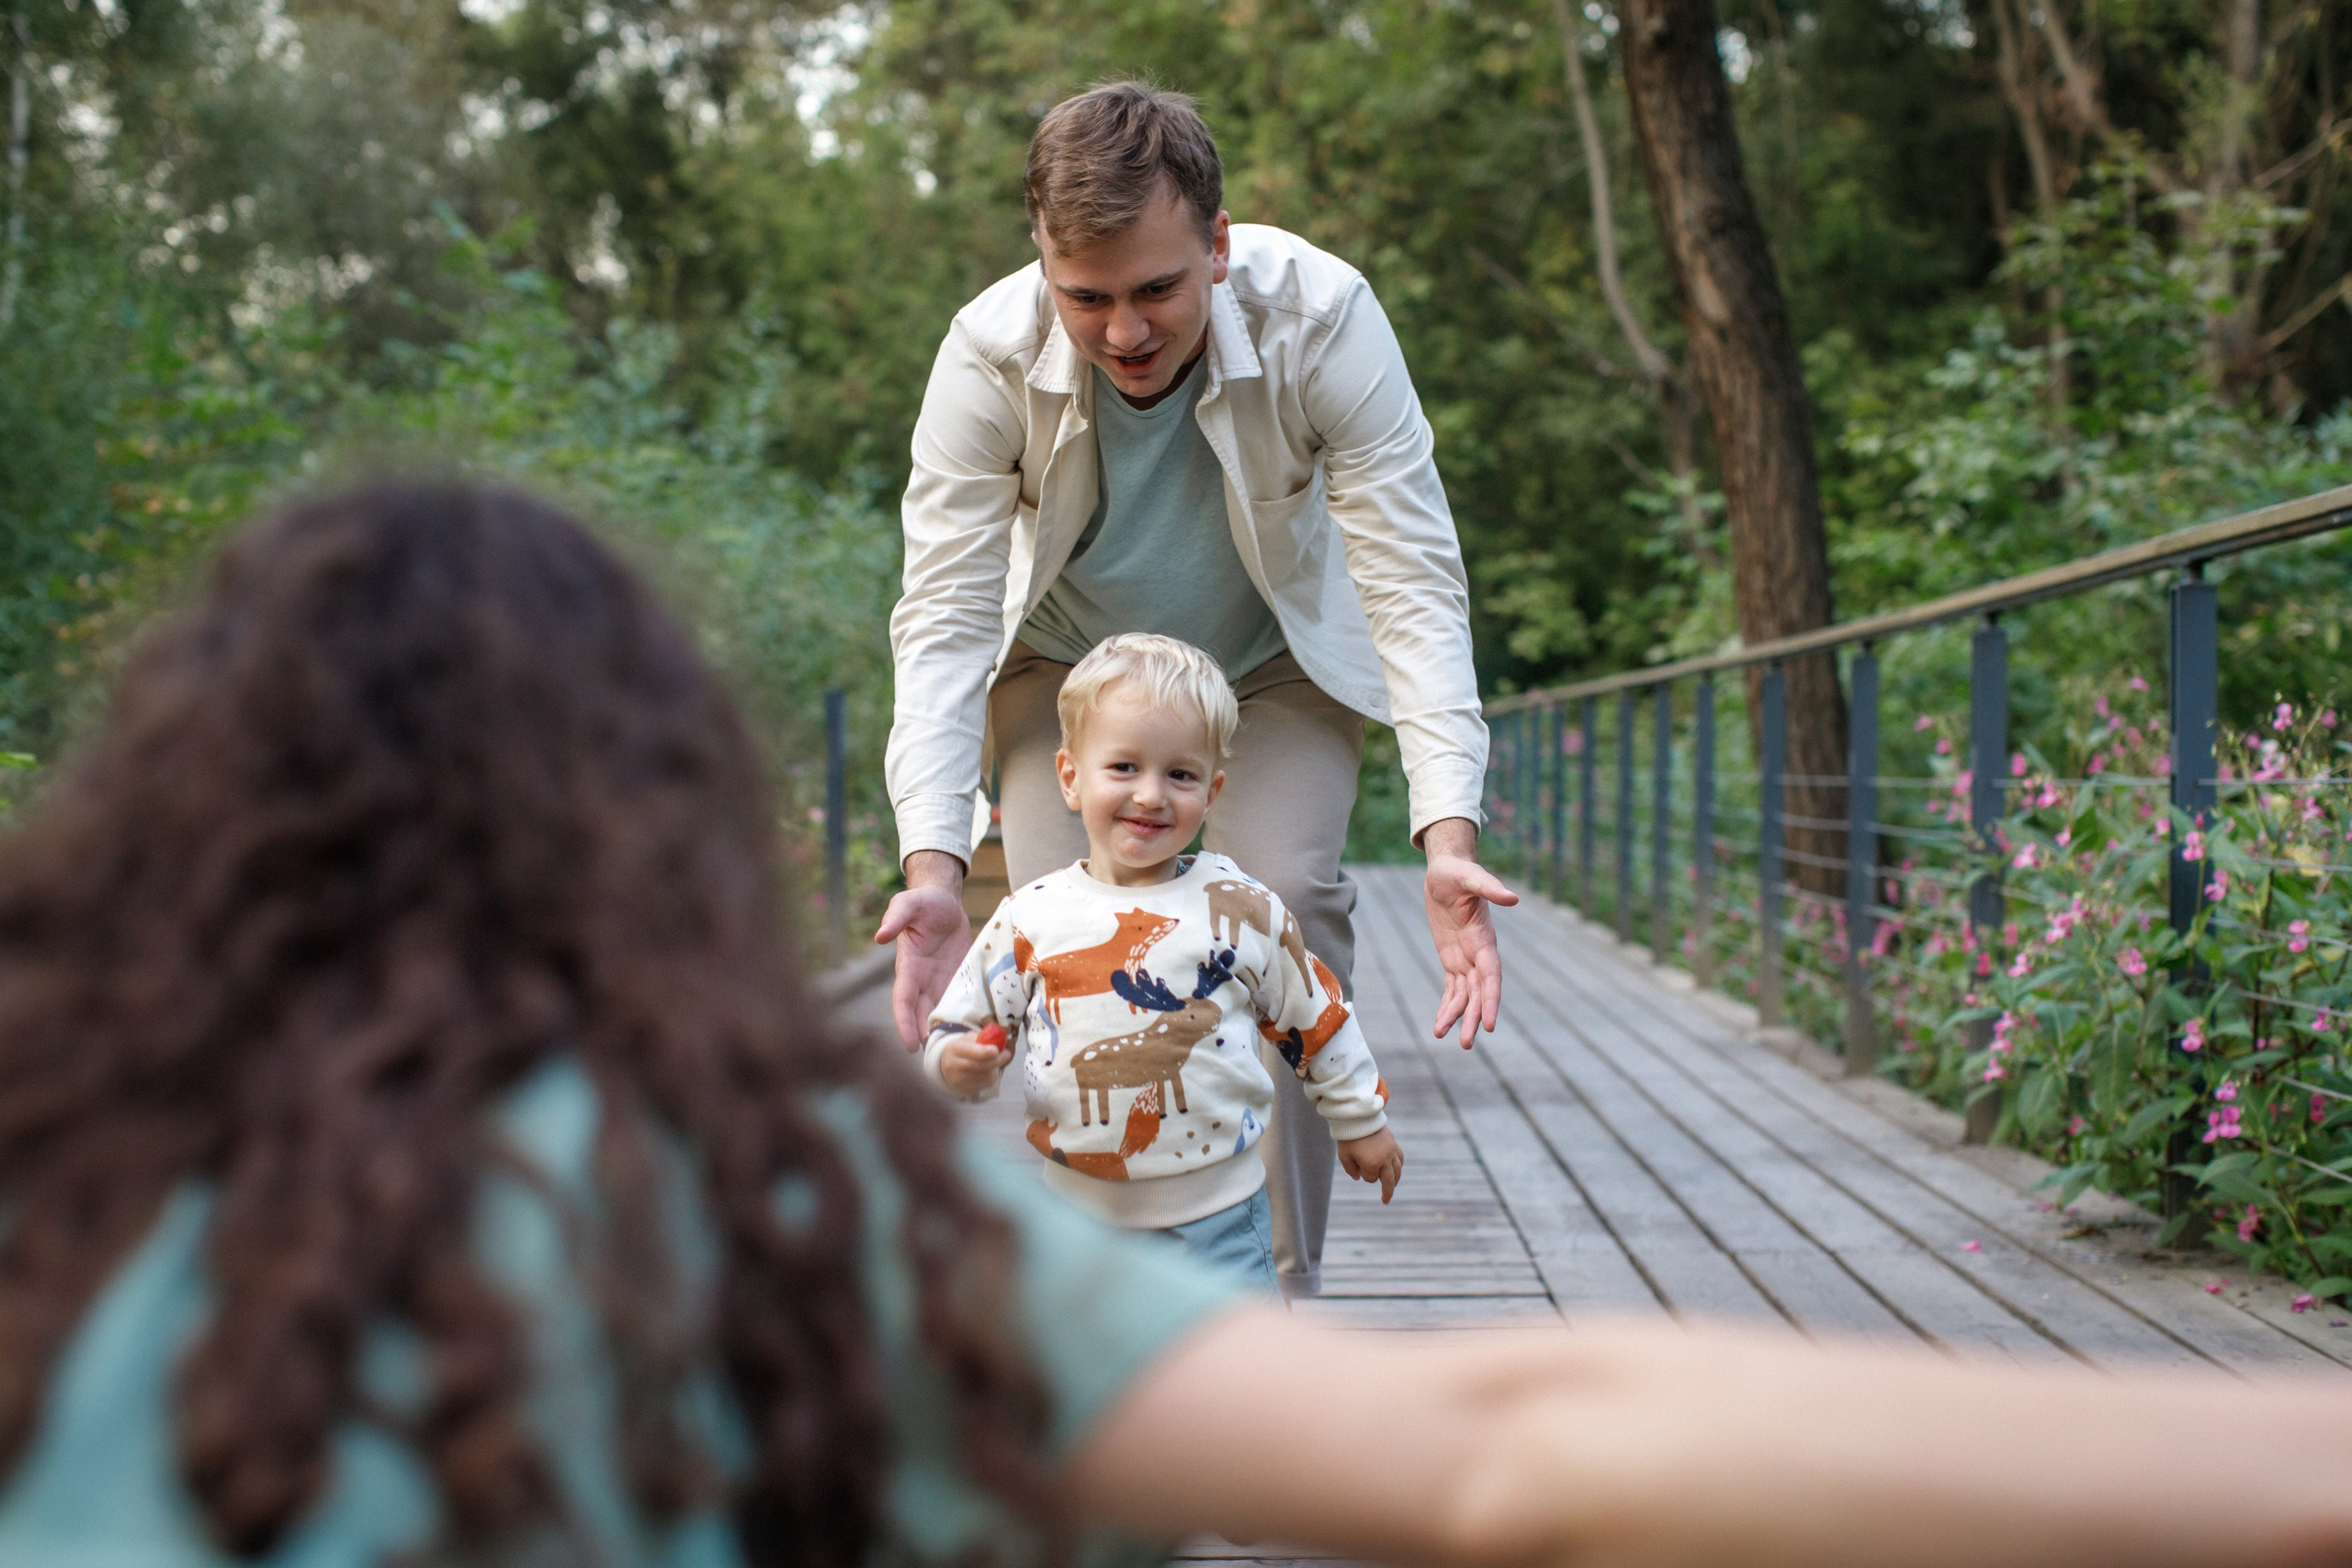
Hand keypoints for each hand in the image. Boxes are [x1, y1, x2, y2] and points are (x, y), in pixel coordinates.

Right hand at [873, 850, 972, 1048]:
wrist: (945, 901)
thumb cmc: (923, 901)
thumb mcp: (908, 903)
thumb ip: (896, 918)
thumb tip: (880, 936)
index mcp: (908, 968)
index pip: (902, 1002)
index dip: (904, 1023)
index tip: (909, 1045)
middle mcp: (923, 982)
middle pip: (923, 1017)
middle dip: (930, 1039)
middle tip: (942, 1064)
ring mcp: (942, 983)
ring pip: (943, 1015)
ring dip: (950, 1034)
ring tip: (964, 1057)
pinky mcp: (960, 980)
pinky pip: (962, 1003)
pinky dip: (968, 1019)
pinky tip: (982, 1035)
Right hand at [937, 1024, 1012, 1096]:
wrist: (948, 1065)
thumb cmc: (963, 1048)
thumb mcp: (969, 1038)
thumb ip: (983, 1038)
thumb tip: (1000, 1041)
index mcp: (954, 1049)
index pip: (970, 1052)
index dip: (985, 1052)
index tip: (997, 1050)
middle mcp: (953, 1066)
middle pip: (979, 1066)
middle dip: (996, 1060)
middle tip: (1007, 1054)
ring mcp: (958, 1080)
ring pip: (985, 1076)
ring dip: (995, 1068)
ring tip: (995, 1061)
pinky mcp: (964, 1090)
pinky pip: (985, 1084)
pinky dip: (991, 1077)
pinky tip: (990, 1070)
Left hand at [1336, 1127, 1403, 1203]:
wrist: (1358, 1117)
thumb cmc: (1348, 1137)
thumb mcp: (1344, 1155)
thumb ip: (1350, 1170)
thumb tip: (1359, 1178)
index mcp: (1372, 1163)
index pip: (1370, 1179)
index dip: (1363, 1175)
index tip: (1358, 1167)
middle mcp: (1384, 1159)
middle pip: (1389, 1180)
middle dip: (1387, 1192)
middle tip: (1385, 1201)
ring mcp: (1391, 1151)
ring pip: (1397, 1171)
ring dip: (1395, 1181)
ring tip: (1391, 1188)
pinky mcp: (1394, 1144)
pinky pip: (1400, 1159)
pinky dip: (1399, 1166)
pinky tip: (1396, 1170)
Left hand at [1419, 817, 1516, 1048]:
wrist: (1445, 871)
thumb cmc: (1457, 871)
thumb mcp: (1469, 876)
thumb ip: (1489, 888)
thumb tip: (1512, 899)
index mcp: (1484, 939)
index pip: (1491, 976)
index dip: (1490, 1000)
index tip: (1489, 1024)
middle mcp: (1478, 953)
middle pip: (1478, 992)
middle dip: (1473, 1017)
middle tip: (1466, 1043)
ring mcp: (1465, 958)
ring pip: (1465, 995)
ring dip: (1457, 1016)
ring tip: (1443, 1036)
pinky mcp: (1451, 958)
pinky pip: (1452, 988)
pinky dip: (1447, 1005)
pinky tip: (1440, 1024)